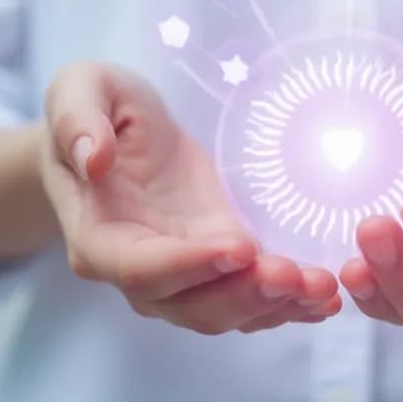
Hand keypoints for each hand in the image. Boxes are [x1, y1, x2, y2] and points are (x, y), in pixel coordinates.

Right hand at [42, 63, 341, 333]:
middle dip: (243, 294)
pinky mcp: (214, 267)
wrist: (110, 132)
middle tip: (293, 275)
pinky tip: (325, 298)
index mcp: (96, 235)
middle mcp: (135, 270)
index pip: (139, 268)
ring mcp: (178, 276)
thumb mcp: (78, 89)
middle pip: (188, 304)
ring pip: (223, 311)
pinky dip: (287, 307)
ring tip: (320, 288)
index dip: (189, 265)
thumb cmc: (93, 107)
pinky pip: (247, 301)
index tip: (238, 246)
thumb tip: (94, 159)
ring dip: (273, 306)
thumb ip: (77, 120)